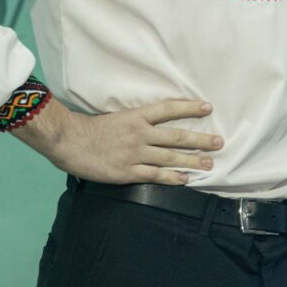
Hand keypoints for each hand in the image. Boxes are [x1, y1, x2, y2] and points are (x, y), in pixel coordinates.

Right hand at [14, 97, 221, 184]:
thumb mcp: (116, 117)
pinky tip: (185, 179)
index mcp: (136, 117)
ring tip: (210, 163)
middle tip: (219, 142)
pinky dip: (172, 177)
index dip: (189, 108)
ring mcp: (135, 154)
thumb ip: (136, 122)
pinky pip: (155, 175)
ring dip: (192, 160)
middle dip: (200, 139)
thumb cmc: (88, 129)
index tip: (208, 108)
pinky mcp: (128, 171)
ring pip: (170, 157)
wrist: (68, 141)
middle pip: (177, 136)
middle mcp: (140, 134)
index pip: (168, 109)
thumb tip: (154, 124)